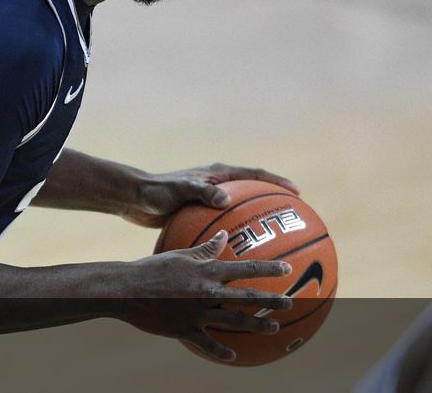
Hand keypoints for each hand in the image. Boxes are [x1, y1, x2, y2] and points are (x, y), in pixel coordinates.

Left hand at [120, 163, 300, 227]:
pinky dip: (237, 236)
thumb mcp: (179, 190)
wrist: (134, 199)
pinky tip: (242, 256)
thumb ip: (201, 192)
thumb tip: (225, 199)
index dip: (277, 182)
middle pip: (254, 193)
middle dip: (274, 203)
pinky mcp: (202, 215)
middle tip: (294, 218)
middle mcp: (218, 185)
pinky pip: (226, 225)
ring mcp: (211, 200)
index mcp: (218, 174)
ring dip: (258, 222)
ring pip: (242, 211)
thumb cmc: (156, 191)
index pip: (255, 175)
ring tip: (276, 241)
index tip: (297, 192)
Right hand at [120, 231, 292, 360]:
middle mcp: (207, 293)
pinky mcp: (185, 330)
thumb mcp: (181, 254)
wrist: (127, 291)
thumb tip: (225, 236)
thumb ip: (207, 249)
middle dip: (271, 301)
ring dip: (256, 326)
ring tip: (274, 328)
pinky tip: (233, 355)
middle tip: (291, 303)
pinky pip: (208, 343)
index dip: (268, 269)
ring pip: (234, 322)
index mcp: (207, 272)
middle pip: (246, 298)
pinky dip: (221, 350)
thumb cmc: (154, 268)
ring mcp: (197, 314)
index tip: (287, 269)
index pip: (245, 269)